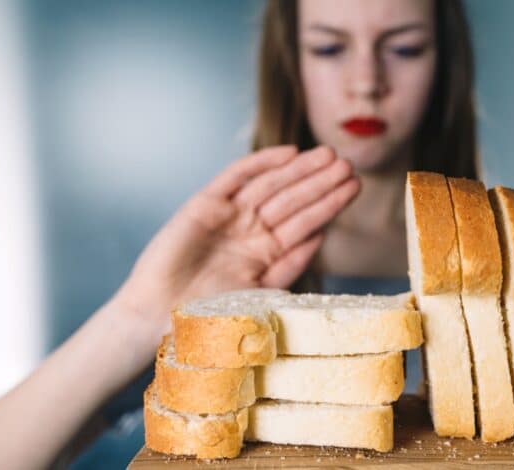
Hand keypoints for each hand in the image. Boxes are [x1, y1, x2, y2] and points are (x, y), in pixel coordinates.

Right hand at [112, 145, 358, 336]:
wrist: (159, 317)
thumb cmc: (208, 316)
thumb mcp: (261, 295)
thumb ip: (288, 266)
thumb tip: (320, 237)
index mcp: (267, 254)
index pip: (305, 223)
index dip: (329, 204)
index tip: (353, 187)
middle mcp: (250, 232)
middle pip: (293, 200)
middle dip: (320, 183)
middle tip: (347, 165)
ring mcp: (229, 216)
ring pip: (271, 185)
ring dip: (300, 171)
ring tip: (328, 156)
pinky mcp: (205, 204)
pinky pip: (236, 177)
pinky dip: (261, 164)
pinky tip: (289, 153)